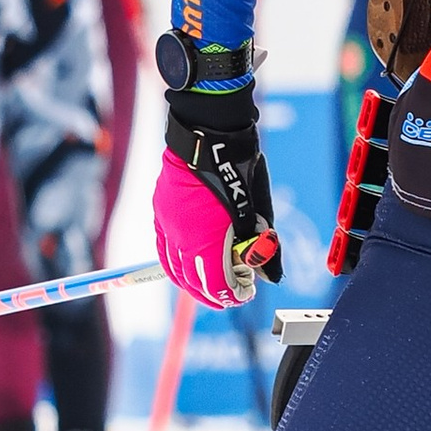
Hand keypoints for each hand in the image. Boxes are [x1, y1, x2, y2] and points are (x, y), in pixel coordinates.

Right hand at [158, 71, 280, 301]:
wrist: (207, 135)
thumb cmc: (238, 169)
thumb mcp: (258, 210)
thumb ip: (263, 247)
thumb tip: (271, 275)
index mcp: (206, 242)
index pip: (216, 285)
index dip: (231, 296)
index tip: (244, 294)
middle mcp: (181, 239)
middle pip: (193, 282)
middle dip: (212, 294)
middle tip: (229, 294)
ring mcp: (167, 226)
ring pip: (174, 268)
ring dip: (191, 282)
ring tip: (208, 284)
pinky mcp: (160, 212)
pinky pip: (163, 249)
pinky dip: (174, 263)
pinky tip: (186, 263)